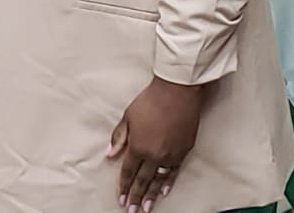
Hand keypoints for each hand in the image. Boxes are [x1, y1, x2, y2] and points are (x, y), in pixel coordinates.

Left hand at [107, 77, 200, 211]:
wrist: (178, 92)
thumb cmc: (151, 101)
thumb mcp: (128, 116)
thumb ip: (119, 137)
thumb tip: (110, 154)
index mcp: (138, 146)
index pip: (129, 171)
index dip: (124, 186)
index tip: (121, 198)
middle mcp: (154, 154)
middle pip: (143, 180)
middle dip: (136, 196)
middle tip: (132, 210)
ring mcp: (170, 155)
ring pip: (159, 180)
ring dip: (151, 195)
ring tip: (147, 207)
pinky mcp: (183, 151)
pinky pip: (174, 171)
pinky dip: (168, 182)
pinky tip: (164, 191)